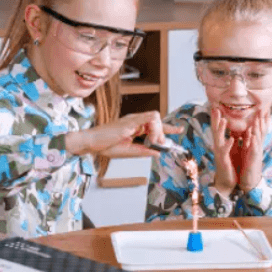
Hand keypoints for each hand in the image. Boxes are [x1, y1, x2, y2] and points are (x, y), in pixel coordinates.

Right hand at [65, 111, 181, 157]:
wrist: (92, 143)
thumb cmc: (106, 146)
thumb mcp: (129, 151)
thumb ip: (144, 151)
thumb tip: (159, 153)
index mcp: (135, 127)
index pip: (155, 124)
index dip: (168, 127)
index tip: (179, 129)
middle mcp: (135, 121)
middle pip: (157, 121)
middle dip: (163, 132)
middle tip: (158, 145)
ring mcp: (132, 119)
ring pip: (155, 118)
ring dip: (158, 131)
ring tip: (152, 142)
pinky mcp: (129, 122)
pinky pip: (147, 118)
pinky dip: (153, 127)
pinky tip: (152, 137)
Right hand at [210, 108, 236, 196]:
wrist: (227, 181)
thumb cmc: (229, 165)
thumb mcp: (230, 151)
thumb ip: (231, 140)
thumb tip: (233, 131)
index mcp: (221, 144)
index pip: (218, 129)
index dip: (217, 118)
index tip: (216, 107)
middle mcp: (218, 147)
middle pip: (215, 131)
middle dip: (215, 120)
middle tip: (215, 108)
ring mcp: (220, 153)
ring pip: (218, 139)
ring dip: (220, 130)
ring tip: (223, 120)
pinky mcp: (224, 160)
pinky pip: (226, 151)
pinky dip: (228, 145)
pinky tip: (232, 139)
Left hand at [240, 109, 269, 191]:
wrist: (249, 179)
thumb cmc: (248, 164)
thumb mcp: (248, 149)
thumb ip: (248, 139)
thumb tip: (248, 130)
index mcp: (254, 143)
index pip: (258, 129)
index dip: (261, 119)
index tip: (262, 108)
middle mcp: (257, 146)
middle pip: (261, 131)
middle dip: (262, 121)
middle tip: (263, 109)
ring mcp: (256, 153)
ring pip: (258, 139)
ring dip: (259, 129)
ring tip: (259, 119)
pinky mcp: (253, 159)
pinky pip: (253, 150)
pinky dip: (253, 143)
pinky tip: (253, 137)